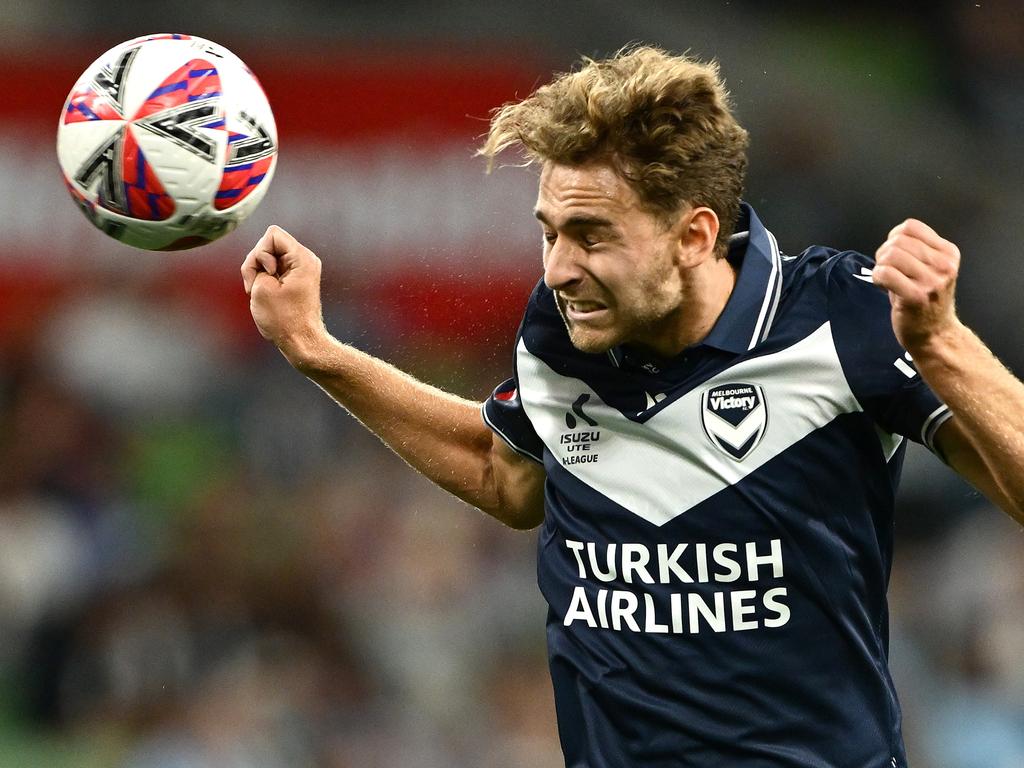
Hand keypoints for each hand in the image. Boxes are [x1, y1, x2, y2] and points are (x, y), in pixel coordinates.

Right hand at [241, 225, 326, 363]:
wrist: (301, 342)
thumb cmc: (283, 319)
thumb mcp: (260, 287)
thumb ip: (257, 263)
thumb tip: (263, 260)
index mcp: (303, 258)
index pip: (272, 234)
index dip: (261, 253)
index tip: (268, 274)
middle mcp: (306, 259)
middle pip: (269, 244)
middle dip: (256, 263)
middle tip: (258, 287)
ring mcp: (302, 269)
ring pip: (268, 257)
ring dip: (258, 273)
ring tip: (261, 294)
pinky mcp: (296, 278)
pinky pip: (273, 268)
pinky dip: (264, 279)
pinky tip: (266, 296)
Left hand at [872, 219, 961, 351]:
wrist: (934, 334)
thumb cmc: (925, 300)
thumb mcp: (929, 268)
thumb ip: (915, 249)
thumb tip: (893, 236)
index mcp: (949, 253)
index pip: (910, 227)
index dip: (894, 238)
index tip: (895, 256)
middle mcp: (945, 265)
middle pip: (897, 240)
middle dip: (884, 253)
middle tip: (887, 271)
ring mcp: (932, 281)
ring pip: (891, 254)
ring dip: (880, 266)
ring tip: (886, 279)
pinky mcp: (916, 296)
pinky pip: (885, 273)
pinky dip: (877, 277)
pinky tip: (883, 287)